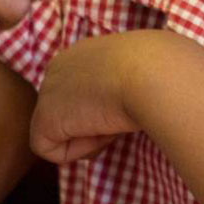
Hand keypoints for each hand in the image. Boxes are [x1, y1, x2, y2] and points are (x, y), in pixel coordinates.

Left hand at [31, 30, 198, 164]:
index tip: (126, 105)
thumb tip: (121, 110)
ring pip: (62, 132)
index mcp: (82, 52)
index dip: (103, 107)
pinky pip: (52, 151)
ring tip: (114, 122)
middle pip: (69, 112)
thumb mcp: (140, 72)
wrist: (152, 72)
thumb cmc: (159, 70)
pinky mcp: (44, 117)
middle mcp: (59, 66)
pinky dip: (79, 150)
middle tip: (120, 117)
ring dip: (89, 136)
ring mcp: (48, 90)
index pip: (81, 91)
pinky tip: (101, 132)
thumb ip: (121, 85)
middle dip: (92, 123)